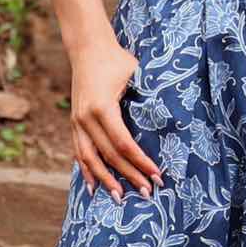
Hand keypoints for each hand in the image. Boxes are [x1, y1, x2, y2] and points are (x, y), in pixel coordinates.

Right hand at [69, 39, 163, 201]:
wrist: (88, 48)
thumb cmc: (117, 60)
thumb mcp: (136, 75)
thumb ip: (147, 98)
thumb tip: (171, 123)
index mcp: (102, 107)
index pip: (123, 143)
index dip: (140, 161)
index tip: (156, 174)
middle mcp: (86, 118)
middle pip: (109, 155)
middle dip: (129, 175)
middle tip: (147, 193)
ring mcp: (77, 121)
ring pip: (90, 159)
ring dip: (106, 180)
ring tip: (120, 198)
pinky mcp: (74, 122)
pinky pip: (79, 152)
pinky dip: (87, 170)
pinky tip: (94, 187)